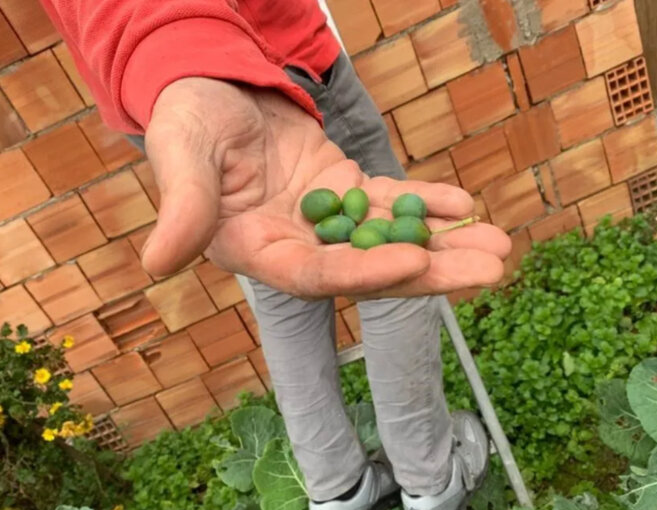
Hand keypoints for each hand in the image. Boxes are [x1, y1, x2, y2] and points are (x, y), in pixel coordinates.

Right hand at [141, 77, 511, 299]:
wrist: (210, 87)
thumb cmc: (188, 117)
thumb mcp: (181, 154)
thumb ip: (181, 207)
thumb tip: (157, 265)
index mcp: (258, 250)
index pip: (317, 274)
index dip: (363, 273)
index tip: (414, 261)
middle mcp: (297, 243)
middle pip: (369, 269)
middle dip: (429, 272)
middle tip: (491, 270)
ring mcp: (325, 219)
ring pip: (389, 238)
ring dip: (444, 242)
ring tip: (499, 245)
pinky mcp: (343, 188)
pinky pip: (388, 199)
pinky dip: (425, 202)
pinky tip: (463, 203)